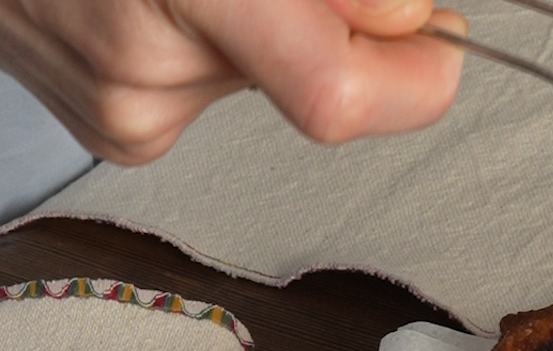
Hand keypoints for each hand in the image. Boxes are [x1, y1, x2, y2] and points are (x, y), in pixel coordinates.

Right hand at [0, 0, 467, 163]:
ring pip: (272, 83)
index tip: (439, 31)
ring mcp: (125, 108)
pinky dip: (219, 46)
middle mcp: (147, 63)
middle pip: (326, 88)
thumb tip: (409, 16)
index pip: (343, 93)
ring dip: (272, 27)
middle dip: (349, 33)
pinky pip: (216, 93)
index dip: (417, 68)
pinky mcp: (113, 131)